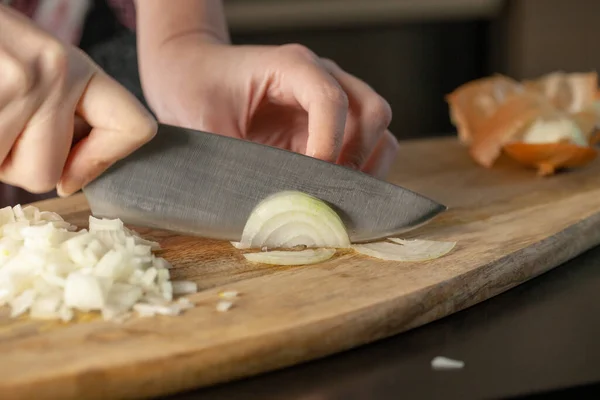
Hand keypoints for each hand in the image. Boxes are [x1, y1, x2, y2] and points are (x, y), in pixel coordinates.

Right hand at [0, 5, 156, 195]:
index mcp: (75, 66)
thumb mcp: (37, 65)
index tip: (70, 170)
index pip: (134, 127)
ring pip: (7, 173)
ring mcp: (13, 84)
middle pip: (45, 174)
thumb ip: (64, 111)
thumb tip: (72, 178)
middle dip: (15, 162)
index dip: (103, 159)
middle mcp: (51, 73)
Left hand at [138, 37, 398, 178]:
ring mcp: (331, 99)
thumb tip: (268, 212)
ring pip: (378, 130)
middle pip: (373, 112)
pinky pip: (365, 146)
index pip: (332, 101)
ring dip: (365, 167)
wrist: (194, 73)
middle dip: (357, 158)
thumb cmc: (196, 88)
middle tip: (327, 192)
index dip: (330, 144)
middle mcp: (322, 77)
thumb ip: (238, 163)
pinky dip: (359, 172)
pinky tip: (330, 191)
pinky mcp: (328, 124)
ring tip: (333, 195)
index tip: (313, 180)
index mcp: (292, 67)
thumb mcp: (206, 125)